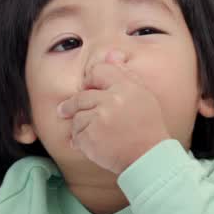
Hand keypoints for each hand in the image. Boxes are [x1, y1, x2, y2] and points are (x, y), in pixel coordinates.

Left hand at [57, 50, 170, 174]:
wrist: (149, 158)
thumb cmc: (148, 127)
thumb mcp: (142, 96)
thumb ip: (124, 75)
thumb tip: (111, 55)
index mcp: (125, 87)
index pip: (97, 72)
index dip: (90, 80)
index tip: (86, 88)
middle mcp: (111, 100)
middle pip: (81, 96)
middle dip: (71, 106)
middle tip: (64, 111)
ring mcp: (99, 118)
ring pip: (77, 117)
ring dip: (79, 126)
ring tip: (91, 134)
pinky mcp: (91, 137)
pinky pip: (76, 135)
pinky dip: (79, 141)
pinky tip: (91, 145)